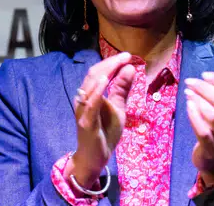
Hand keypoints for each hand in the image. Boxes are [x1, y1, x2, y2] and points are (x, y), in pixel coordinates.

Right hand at [67, 52, 134, 188]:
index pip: (98, 73)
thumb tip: (130, 68)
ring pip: (90, 85)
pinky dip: (97, 92)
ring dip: (105, 72)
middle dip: (110, 64)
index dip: (112, 62)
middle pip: (94, 75)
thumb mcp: (118, 108)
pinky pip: (90, 104)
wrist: (95, 157)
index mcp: (90, 94)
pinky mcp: (86, 122)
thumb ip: (122, 90)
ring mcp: (83, 110)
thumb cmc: (105, 132)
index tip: (127, 55)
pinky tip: (105, 81)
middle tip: (126, 56)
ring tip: (118, 63)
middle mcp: (83, 99)